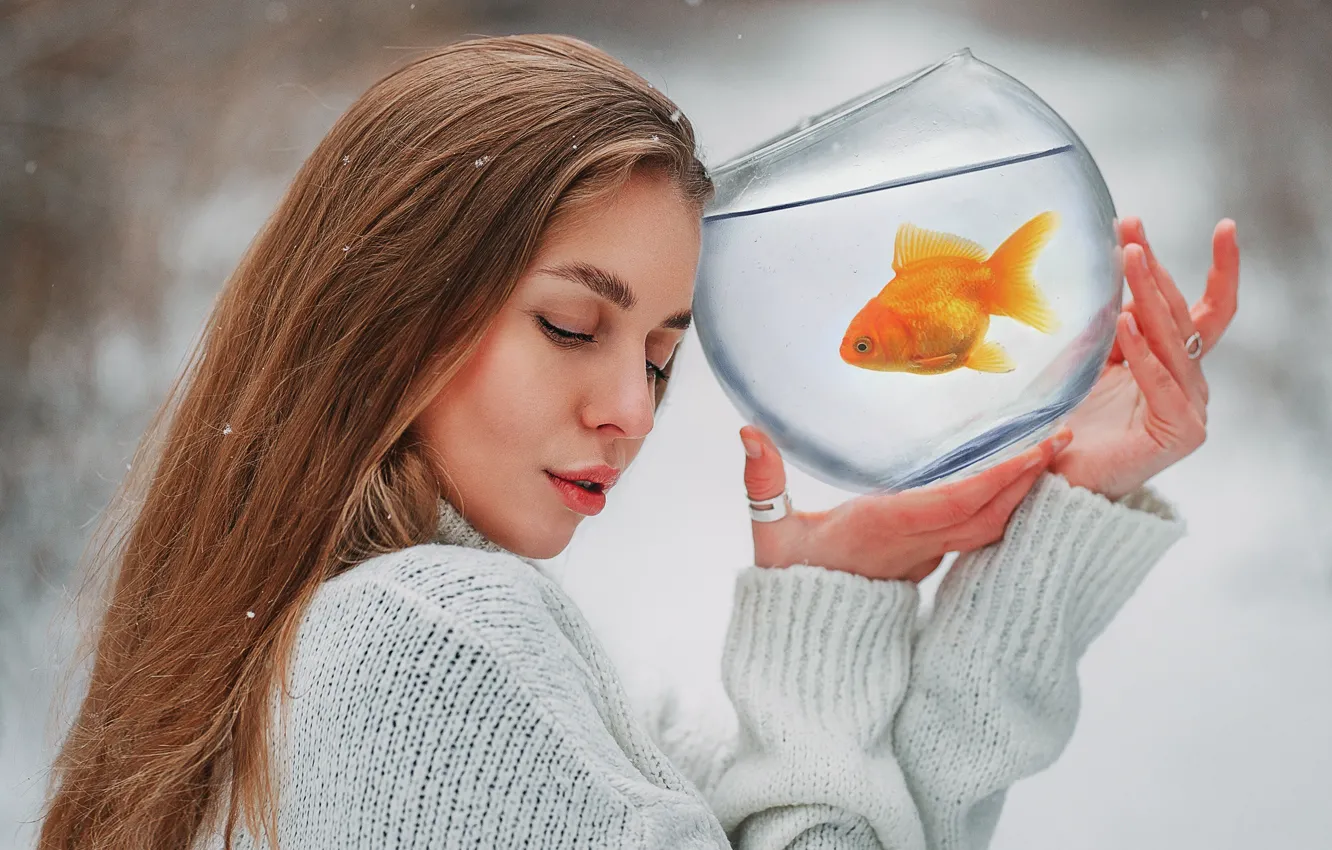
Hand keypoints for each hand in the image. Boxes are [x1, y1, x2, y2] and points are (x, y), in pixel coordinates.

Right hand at [740, 426, 1071, 581]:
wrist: (805, 639)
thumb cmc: (787, 581)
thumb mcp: (769, 532)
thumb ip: (762, 481)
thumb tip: (748, 431)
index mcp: (884, 530)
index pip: (955, 503)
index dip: (999, 478)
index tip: (1035, 452)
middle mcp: (914, 545)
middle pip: (986, 514)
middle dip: (1027, 478)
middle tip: (1063, 440)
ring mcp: (923, 557)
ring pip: (987, 526)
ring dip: (1021, 493)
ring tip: (1051, 455)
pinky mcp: (924, 562)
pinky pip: (975, 533)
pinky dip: (1002, 508)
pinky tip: (1017, 485)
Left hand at [1051, 217, 1239, 499]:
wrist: (1056, 478)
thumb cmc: (1070, 419)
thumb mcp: (1089, 357)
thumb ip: (1112, 322)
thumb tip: (1126, 271)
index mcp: (1174, 364)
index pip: (1202, 309)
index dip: (1218, 268)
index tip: (1224, 225)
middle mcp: (1189, 384)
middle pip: (1183, 317)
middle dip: (1156, 270)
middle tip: (1133, 232)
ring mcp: (1190, 408)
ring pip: (1173, 342)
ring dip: (1149, 297)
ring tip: (1130, 259)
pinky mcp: (1181, 432)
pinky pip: (1161, 382)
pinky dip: (1142, 351)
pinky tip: (1127, 321)